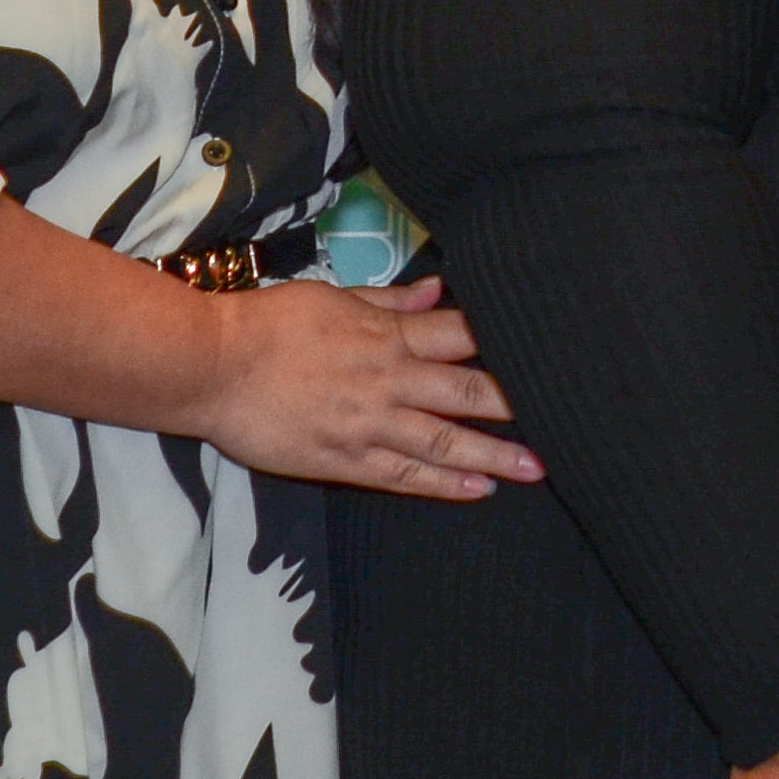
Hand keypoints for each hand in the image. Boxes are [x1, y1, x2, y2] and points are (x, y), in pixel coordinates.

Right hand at [194, 277, 539, 498]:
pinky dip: (445, 483)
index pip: (462, 335)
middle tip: (568, 415)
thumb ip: (389, 301)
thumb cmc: (268, 324)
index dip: (507, 343)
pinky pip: (404, 476)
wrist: (210, 365)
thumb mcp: (333, 298)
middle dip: (518, 404)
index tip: (550, 350)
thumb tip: (438, 288)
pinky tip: (480, 489)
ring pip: (444, 441)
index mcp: (387, 336)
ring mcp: (368, 424)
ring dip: (495, 454)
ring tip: (538, 468)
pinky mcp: (344, 460)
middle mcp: (388, 380)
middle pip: (467, 391)